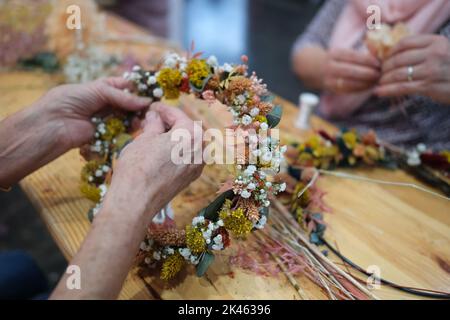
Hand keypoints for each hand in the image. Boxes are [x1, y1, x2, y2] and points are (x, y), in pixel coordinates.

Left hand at [39, 77, 151, 149]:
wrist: (54, 123)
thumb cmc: (71, 100)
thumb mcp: (99, 90)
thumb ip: (124, 97)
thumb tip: (146, 102)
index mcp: (103, 88)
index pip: (126, 86)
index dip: (140, 89)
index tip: (155, 92)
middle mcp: (106, 103)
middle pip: (130, 103)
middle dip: (141, 105)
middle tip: (154, 108)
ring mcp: (106, 119)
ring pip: (128, 118)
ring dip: (137, 118)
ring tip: (146, 118)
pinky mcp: (105, 134)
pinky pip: (121, 131)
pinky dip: (129, 130)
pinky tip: (137, 127)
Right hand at [51, 103, 203, 298]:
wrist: (135, 201)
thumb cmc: (138, 166)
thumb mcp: (144, 138)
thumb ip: (154, 124)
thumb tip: (155, 116)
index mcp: (192, 135)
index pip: (178, 115)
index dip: (163, 108)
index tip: (152, 106)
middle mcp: (201, 150)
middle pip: (187, 128)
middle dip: (170, 122)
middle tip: (152, 118)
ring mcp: (197, 166)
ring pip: (187, 144)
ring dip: (173, 136)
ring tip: (154, 134)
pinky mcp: (190, 178)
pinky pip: (185, 157)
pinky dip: (176, 150)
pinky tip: (160, 149)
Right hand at [323, 48, 380, 93]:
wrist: (316, 69)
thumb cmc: (338, 59)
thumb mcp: (345, 51)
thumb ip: (361, 53)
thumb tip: (380, 53)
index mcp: (335, 54)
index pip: (353, 56)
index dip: (367, 60)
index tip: (379, 63)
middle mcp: (330, 67)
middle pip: (350, 71)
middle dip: (367, 73)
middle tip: (380, 74)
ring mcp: (329, 79)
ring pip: (349, 82)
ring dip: (365, 82)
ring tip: (376, 81)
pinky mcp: (332, 89)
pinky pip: (348, 90)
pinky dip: (361, 88)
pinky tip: (369, 86)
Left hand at [377, 35, 449, 103]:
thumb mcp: (440, 52)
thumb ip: (421, 50)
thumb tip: (392, 54)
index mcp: (436, 41)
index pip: (404, 43)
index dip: (389, 52)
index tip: (384, 60)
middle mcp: (434, 53)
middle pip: (398, 59)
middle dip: (384, 68)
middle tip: (379, 74)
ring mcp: (431, 70)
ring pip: (398, 74)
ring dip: (384, 80)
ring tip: (379, 84)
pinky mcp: (429, 86)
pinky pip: (402, 87)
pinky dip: (387, 90)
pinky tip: (379, 92)